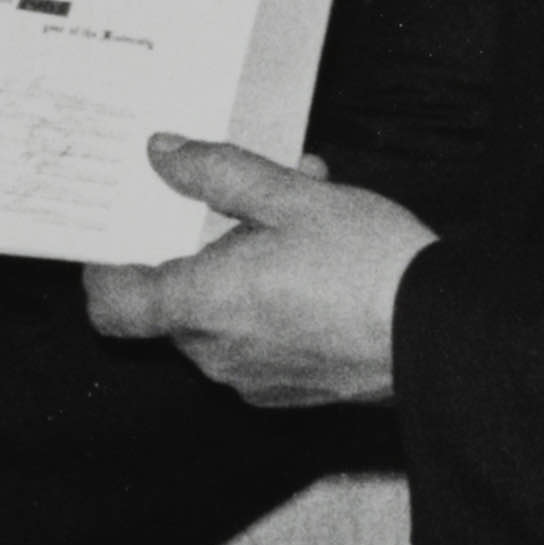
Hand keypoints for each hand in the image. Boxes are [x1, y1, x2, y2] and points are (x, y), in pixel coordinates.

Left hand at [80, 138, 429, 407]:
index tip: (120, 234)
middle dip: (203, 247)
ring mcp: (253, 379)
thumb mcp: (290, 197)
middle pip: (173, 303)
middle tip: (245, 199)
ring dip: (244, 267)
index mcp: (201, 305)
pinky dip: (272, 301)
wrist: (439, 336)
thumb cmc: (365, 265)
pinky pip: (259, 339)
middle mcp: (216, 353)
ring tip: (301, 214)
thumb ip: (217, 173)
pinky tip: (319, 261)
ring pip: (222, 316)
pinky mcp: (290, 390)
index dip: (104, 269)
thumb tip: (164, 154)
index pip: (112, 305)